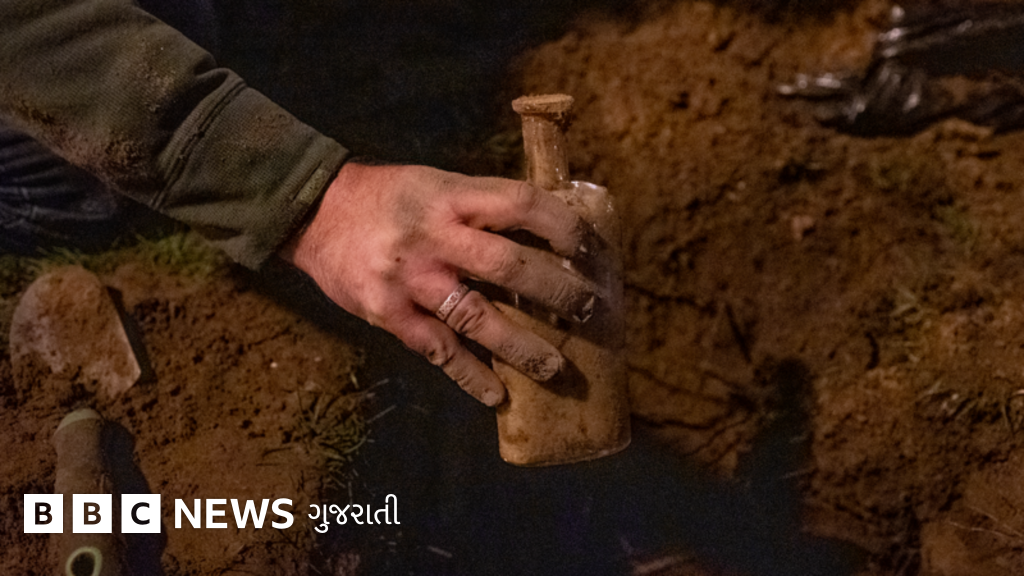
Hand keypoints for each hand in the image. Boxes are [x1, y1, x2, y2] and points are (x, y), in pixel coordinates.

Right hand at [281, 163, 595, 405]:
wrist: (313, 212)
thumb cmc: (387, 196)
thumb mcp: (436, 183)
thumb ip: (481, 206)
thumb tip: (545, 229)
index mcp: (451, 197)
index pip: (521, 204)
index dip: (564, 225)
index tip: (592, 249)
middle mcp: (434, 237)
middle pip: (508, 265)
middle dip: (556, 290)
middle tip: (589, 309)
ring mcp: (411, 280)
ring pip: (477, 317)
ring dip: (522, 346)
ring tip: (556, 368)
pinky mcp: (388, 314)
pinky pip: (437, 350)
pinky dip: (469, 376)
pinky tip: (497, 394)